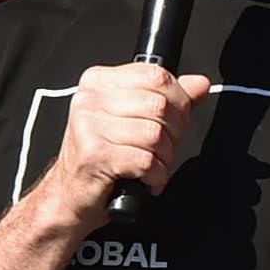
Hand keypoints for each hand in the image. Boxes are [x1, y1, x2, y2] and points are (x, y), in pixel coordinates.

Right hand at [32, 62, 208, 230]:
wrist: (69, 194)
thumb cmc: (101, 157)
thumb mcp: (133, 119)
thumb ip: (168, 99)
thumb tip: (200, 84)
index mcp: (99, 81)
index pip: (156, 75)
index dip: (179, 100)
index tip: (177, 121)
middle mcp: (90, 99)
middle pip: (159, 105)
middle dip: (175, 133)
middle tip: (166, 149)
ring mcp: (89, 126)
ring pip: (155, 134)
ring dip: (165, 158)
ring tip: (154, 166)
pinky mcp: (95, 155)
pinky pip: (145, 161)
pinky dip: (156, 176)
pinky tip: (148, 180)